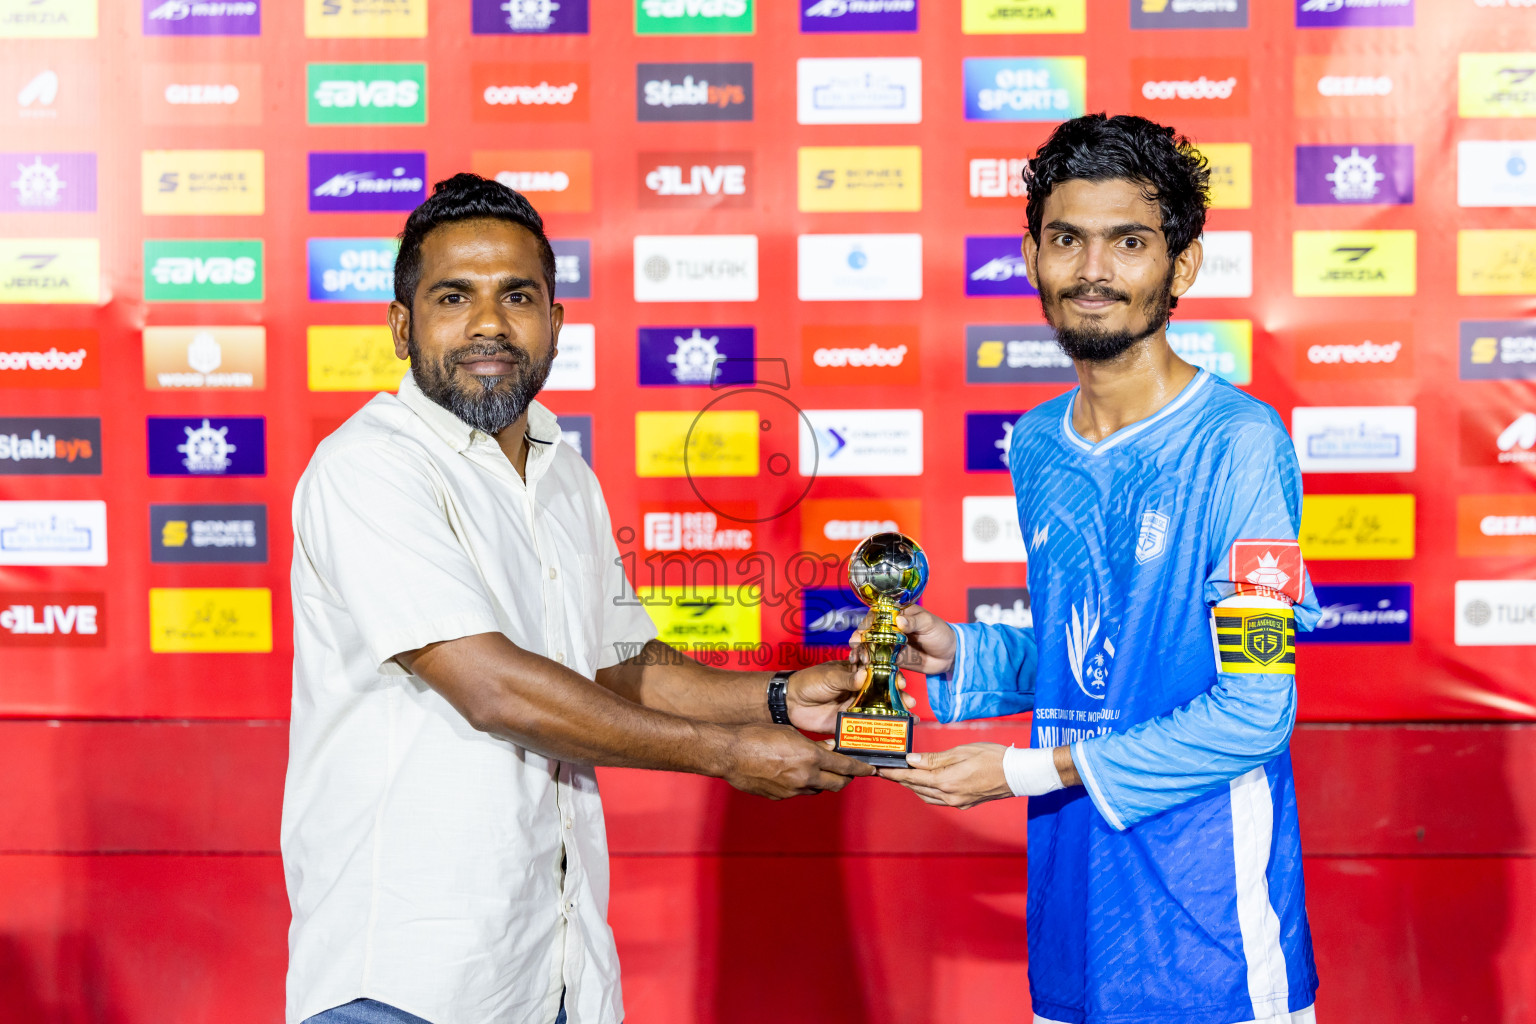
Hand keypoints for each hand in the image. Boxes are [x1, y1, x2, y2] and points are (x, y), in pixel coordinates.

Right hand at [720, 723, 874, 799]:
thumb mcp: (790, 733)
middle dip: (845, 778)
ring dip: (822, 781)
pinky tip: (793, 775)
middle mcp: (805, 777)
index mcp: (811, 757)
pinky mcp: (780, 797)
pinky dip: (802, 785)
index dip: (861, 768)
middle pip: (837, 784)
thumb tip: (829, 748)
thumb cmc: (757, 736)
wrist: (730, 754)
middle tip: (848, 772)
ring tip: (818, 770)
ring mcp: (793, 790)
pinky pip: (798, 792)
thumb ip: (813, 744)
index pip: (845, 766)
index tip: (870, 769)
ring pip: (817, 789)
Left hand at [786, 659, 913, 733]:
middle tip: (909, 701)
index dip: (892, 676)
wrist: (791, 702)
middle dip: (899, 696)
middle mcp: (860, 689)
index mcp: (856, 672)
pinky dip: (880, 728)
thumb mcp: (829, 676)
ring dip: (895, 712)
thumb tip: (863, 675)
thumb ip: (846, 678)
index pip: (879, 672)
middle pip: (884, 691)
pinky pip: (867, 725)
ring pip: (880, 708)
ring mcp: (856, 705)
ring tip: (908, 716)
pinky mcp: (850, 721)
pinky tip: (893, 731)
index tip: (900, 681)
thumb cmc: (809, 682)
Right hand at [850, 603, 956, 675]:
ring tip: (859, 660)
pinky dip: (872, 665)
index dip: (867, 623)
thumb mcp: (929, 623)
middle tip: (856, 648)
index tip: (861, 633)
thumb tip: (899, 621)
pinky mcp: (893, 659)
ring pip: (871, 647)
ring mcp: (890, 644)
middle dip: (860, 640)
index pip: (877, 616)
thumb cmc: (940, 633)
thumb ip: (914, 622)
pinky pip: (880, 661)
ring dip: (862, 652)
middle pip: (870, 632)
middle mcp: (890, 628)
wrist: (950, 655)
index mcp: (897, 614)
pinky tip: (864, 669)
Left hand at [877, 742, 1013, 809]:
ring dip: (912, 787)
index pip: (912, 778)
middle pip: (916, 788)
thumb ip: (934, 759)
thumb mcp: (961, 751)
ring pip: (926, 796)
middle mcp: (949, 796)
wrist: (1018, 775)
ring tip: (902, 777)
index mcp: (946, 782)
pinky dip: (927, 793)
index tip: (880, 770)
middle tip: (886, 771)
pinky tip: (925, 786)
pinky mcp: (965, 804)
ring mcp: (958, 803)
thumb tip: (911, 760)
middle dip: (900, 779)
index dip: (894, 773)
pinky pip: (939, 800)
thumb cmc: (993, 758)